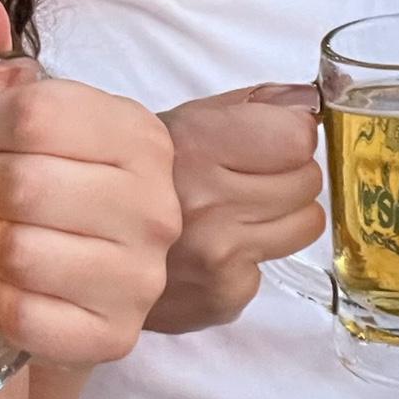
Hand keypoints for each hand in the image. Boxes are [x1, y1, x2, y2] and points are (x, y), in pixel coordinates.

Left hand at [0, 0, 180, 367]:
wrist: (80, 273)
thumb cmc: (43, 176)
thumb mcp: (22, 109)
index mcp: (136, 132)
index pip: (32, 115)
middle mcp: (154, 204)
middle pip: (21, 186)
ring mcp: (142, 276)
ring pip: (18, 252)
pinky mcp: (115, 336)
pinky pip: (23, 315)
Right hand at [148, 85, 324, 333]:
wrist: (88, 240)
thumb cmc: (147, 173)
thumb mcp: (188, 119)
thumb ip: (254, 104)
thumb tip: (309, 103)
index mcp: (198, 145)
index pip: (296, 138)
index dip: (289, 134)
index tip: (270, 138)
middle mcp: (208, 202)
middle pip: (306, 180)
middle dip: (287, 173)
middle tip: (249, 176)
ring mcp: (218, 255)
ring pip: (306, 223)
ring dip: (282, 214)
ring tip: (240, 209)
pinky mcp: (223, 296)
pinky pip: (272, 264)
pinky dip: (253, 254)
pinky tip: (218, 246)